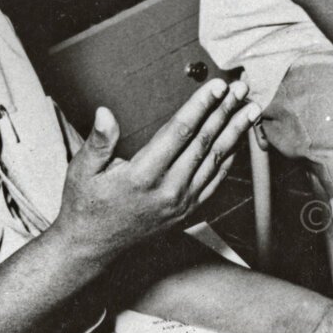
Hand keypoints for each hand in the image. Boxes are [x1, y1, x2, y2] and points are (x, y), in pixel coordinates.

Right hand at [53, 78, 258, 263]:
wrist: (92, 246)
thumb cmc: (86, 205)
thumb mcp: (83, 170)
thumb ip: (98, 141)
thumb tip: (105, 113)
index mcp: (143, 175)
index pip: (179, 132)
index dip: (200, 106)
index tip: (217, 86)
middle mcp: (167, 190)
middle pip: (204, 143)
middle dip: (225, 112)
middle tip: (241, 89)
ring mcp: (181, 203)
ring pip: (216, 161)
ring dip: (235, 132)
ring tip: (250, 110)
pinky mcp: (187, 211)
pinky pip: (215, 181)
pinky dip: (230, 159)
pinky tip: (239, 142)